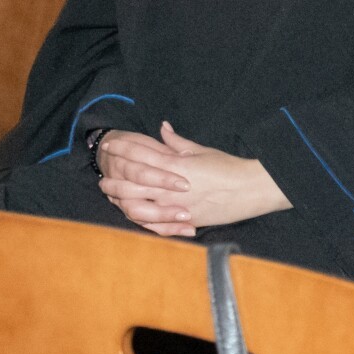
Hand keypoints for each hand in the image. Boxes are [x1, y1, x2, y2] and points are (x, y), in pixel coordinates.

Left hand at [96, 121, 291, 235]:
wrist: (251, 190)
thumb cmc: (229, 168)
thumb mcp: (202, 151)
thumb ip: (178, 143)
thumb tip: (162, 128)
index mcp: (176, 165)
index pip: (141, 154)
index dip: (122, 148)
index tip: (109, 145)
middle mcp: (171, 186)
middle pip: (133, 181)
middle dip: (114, 177)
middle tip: (102, 175)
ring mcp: (176, 206)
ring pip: (138, 205)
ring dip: (121, 199)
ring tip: (111, 196)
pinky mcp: (184, 221)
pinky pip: (156, 224)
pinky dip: (141, 220)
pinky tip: (132, 215)